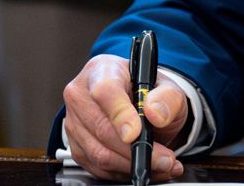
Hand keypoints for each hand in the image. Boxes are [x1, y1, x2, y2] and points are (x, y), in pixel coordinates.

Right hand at [63, 54, 189, 181]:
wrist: (140, 105)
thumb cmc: (149, 93)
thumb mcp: (169, 89)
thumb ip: (168, 97)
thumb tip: (155, 113)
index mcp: (102, 70)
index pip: (105, 90)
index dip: (119, 114)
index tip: (136, 133)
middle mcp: (81, 94)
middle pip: (101, 128)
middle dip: (136, 149)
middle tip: (164, 159)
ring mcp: (74, 122)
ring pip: (99, 153)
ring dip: (132, 164)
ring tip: (161, 164)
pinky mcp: (76, 147)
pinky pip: (97, 168)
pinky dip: (124, 172)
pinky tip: (146, 168)